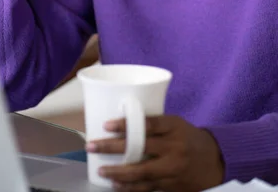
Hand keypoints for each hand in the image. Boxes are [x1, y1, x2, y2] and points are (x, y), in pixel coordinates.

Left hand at [86, 115, 223, 191]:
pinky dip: (131, 188)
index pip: (148, 124)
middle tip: (92, 146)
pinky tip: (117, 186)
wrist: (216, 161)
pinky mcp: (172, 186)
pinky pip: (148, 188)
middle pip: (140, 149)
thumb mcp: (176, 124)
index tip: (107, 125)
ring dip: (119, 173)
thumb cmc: (190, 137)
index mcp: (174, 128)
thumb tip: (124, 124)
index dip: (126, 125)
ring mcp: (173, 170)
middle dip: (113, 148)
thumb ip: (155, 125)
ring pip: (142, 173)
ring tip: (102, 170)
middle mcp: (173, 148)